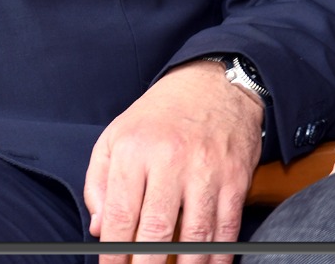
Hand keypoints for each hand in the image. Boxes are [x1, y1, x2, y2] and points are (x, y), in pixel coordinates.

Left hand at [84, 59, 263, 263]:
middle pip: (155, 231)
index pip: (119, 213)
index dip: (113, 251)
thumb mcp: (115, 137)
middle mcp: (169, 161)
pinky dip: (217, 258)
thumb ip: (99, 182)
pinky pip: (226, 231)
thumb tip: (98, 228)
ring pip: (195, 238)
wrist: (213, 87)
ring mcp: (206, 172)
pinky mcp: (236, 180)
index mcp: (133, 151)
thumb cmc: (158, 117)